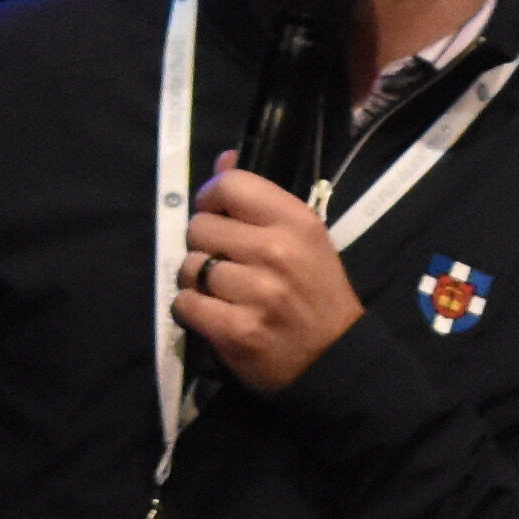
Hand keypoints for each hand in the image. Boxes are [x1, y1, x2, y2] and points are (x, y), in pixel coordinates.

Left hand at [171, 161, 361, 391]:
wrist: (334, 358)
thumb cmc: (317, 293)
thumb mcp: (304, 238)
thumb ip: (260, 200)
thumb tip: (223, 160)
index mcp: (297, 222)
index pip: (231, 186)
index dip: (212, 197)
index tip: (218, 215)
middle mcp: (276, 251)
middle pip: (199, 227)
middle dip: (204, 244)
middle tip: (224, 261)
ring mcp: (256, 292)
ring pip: (189, 266)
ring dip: (196, 279)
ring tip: (220, 291)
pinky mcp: (235, 329)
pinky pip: (184, 303)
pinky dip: (191, 309)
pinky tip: (213, 313)